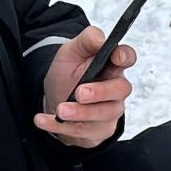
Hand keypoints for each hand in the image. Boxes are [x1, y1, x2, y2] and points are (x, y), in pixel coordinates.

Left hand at [36, 25, 134, 147]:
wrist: (56, 99)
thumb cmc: (68, 75)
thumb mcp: (71, 52)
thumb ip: (86, 41)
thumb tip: (100, 38)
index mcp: (111, 65)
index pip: (127, 58)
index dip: (125, 57)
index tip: (117, 57)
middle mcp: (114, 89)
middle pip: (120, 90)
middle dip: (100, 92)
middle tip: (80, 93)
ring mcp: (108, 111)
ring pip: (103, 115)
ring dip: (81, 113)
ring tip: (61, 110)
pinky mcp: (97, 130)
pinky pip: (83, 132)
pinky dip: (60, 127)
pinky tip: (43, 120)